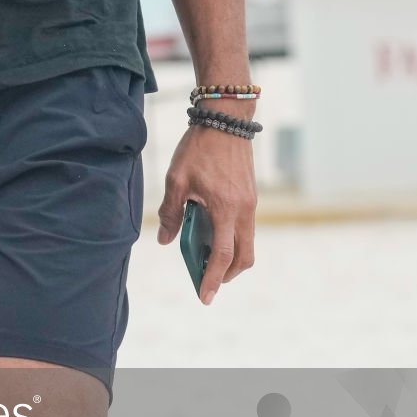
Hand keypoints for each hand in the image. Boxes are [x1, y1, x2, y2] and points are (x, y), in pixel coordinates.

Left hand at [156, 122, 256, 303]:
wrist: (226, 119)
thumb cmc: (199, 148)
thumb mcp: (176, 180)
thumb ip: (171, 213)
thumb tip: (166, 240)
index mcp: (226, 209)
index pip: (222, 255)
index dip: (212, 278)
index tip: (205, 296)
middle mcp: (244, 210)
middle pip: (243, 257)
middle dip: (226, 274)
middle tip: (206, 280)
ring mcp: (251, 203)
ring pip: (247, 243)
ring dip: (230, 256)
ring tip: (204, 256)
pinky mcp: (251, 196)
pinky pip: (245, 227)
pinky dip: (231, 238)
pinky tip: (210, 231)